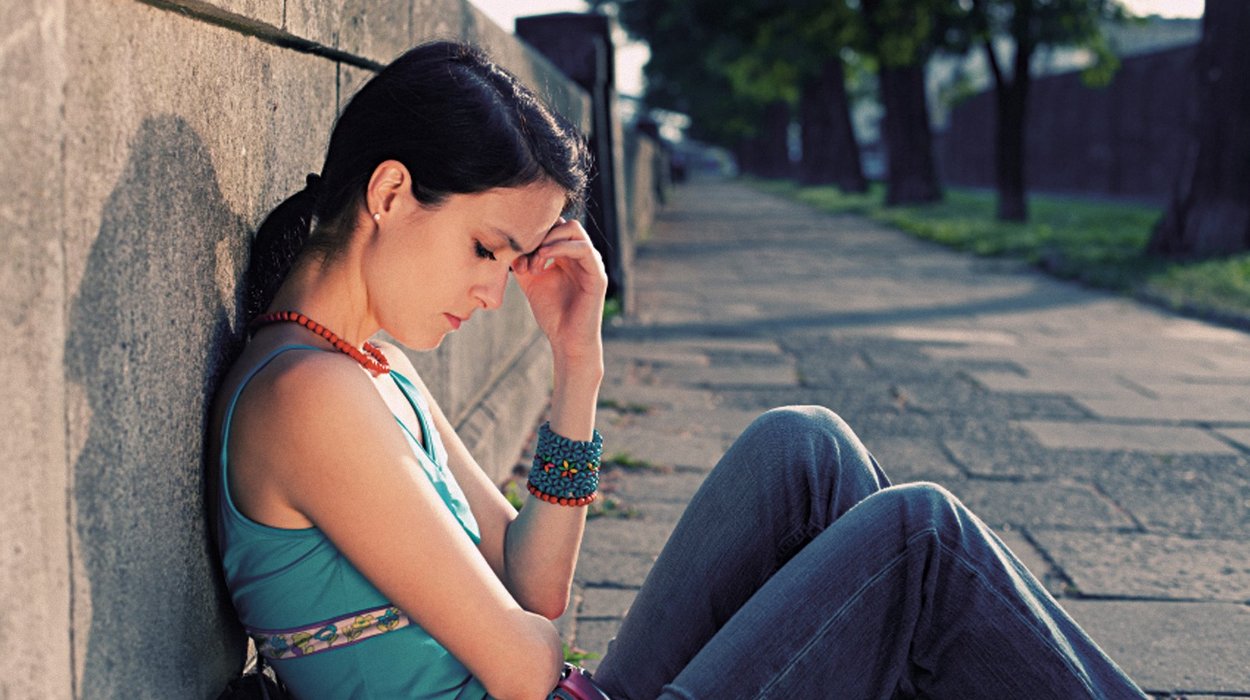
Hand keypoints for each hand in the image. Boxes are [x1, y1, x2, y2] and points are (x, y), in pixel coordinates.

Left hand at [511, 218, 606, 366]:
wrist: (566, 340)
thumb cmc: (552, 314)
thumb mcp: (531, 282)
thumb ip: (524, 262)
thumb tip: (511, 245)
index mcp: (567, 256)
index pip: (553, 227)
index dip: (533, 234)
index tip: (515, 255)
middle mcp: (581, 255)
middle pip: (563, 222)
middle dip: (540, 235)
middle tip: (525, 258)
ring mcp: (591, 263)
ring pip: (573, 229)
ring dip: (549, 240)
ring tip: (535, 261)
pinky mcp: (598, 274)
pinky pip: (583, 248)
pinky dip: (561, 247)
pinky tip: (543, 257)